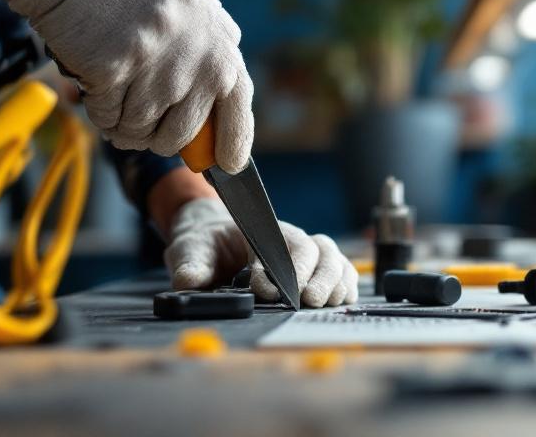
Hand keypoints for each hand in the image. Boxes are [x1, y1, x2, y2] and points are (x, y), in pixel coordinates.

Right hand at [7, 0, 253, 171]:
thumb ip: (210, 35)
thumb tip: (225, 93)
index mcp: (218, 34)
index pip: (239, 100)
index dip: (235, 139)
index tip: (229, 163)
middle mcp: (196, 52)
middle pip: (184, 131)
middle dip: (160, 139)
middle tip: (141, 125)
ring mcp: (158, 63)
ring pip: (142, 131)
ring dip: (124, 126)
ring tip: (113, 98)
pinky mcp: (117, 69)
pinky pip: (109, 120)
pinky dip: (99, 112)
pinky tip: (94, 87)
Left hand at [164, 198, 358, 307]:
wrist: (212, 238)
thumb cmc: (204, 244)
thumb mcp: (190, 250)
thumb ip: (191, 265)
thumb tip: (190, 281)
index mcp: (264, 231)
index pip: (287, 244)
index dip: (288, 267)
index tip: (271, 291)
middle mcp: (290, 241)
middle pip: (321, 250)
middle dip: (319, 276)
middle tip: (308, 301)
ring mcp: (305, 255)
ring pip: (336, 260)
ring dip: (336, 282)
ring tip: (323, 303)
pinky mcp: (314, 272)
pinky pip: (342, 273)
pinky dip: (346, 286)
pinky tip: (339, 301)